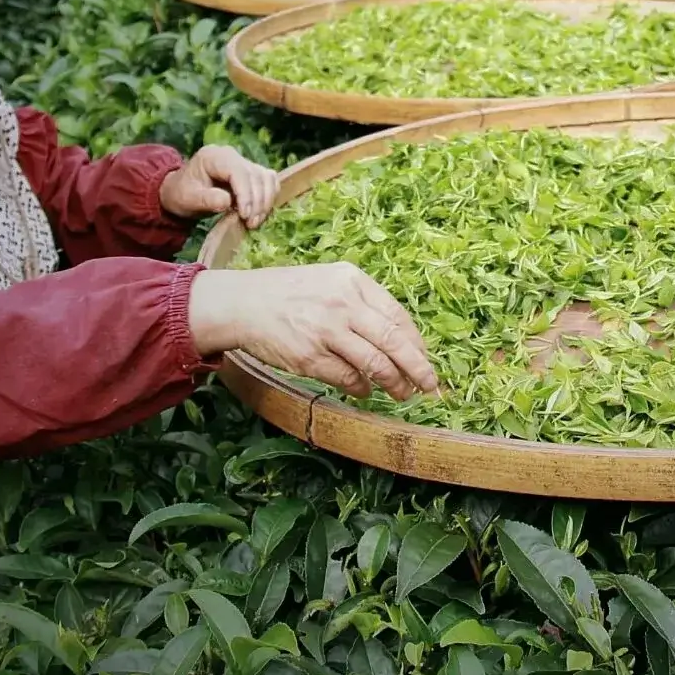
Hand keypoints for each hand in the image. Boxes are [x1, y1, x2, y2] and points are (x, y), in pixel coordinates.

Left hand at [160, 144, 278, 228]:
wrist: (180, 191)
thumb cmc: (182, 194)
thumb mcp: (188, 199)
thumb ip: (206, 199)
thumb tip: (227, 202)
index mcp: (214, 156)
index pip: (238, 171)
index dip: (245, 193)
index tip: (245, 215)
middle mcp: (232, 155)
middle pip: (255, 175)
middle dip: (257, 201)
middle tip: (251, 224)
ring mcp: (243, 162)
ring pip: (266, 178)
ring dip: (266, 201)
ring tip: (255, 222)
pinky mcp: (252, 172)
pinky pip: (269, 181)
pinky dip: (269, 197)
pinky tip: (260, 213)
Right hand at [187, 262, 438, 400]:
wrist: (243, 303)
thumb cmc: (291, 293)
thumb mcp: (331, 281)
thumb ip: (363, 303)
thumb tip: (401, 338)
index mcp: (352, 280)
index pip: (397, 315)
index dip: (416, 342)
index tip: (426, 359)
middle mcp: (342, 304)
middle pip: (393, 341)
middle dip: (418, 368)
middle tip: (431, 386)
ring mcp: (326, 331)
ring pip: (375, 364)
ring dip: (394, 383)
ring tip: (403, 393)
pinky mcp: (309, 357)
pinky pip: (347, 379)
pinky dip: (362, 387)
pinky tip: (366, 389)